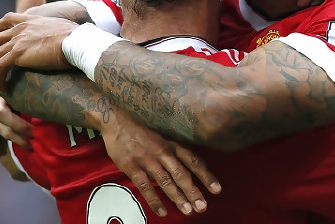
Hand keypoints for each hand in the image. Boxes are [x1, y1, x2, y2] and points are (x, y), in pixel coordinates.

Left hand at [0, 13, 75, 91]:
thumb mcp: (63, 28)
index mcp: (31, 20)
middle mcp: (21, 28)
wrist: (77, 42)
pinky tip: (1, 88)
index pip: (6, 19)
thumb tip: (66, 35)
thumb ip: (56, 30)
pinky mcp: (18, 53)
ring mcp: (17, 40)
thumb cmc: (77, 38)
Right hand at [0, 90, 33, 150]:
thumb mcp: (6, 85)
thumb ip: (17, 93)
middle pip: (5, 130)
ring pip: (5, 135)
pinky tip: (28, 143)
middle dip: (21, 137)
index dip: (18, 124)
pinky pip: (5, 135)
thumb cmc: (1, 85)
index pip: (2, 114)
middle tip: (37, 141)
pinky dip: (17, 139)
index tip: (33, 129)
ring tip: (34, 146)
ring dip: (20, 141)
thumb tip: (40, 99)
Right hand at [100, 107, 220, 217]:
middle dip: (193, 191)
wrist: (117, 123)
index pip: (193, 161)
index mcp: (172, 145)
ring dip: (177, 197)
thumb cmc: (142, 134)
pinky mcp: (133, 167)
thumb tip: (190, 171)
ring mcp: (148, 160)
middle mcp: (163, 152)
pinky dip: (154, 200)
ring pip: (166, 181)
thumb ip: (174, 154)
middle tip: (203, 206)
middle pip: (182, 174)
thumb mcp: (162, 140)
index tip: (216, 189)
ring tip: (188, 211)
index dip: (206, 175)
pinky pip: (145, 186)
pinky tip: (162, 211)